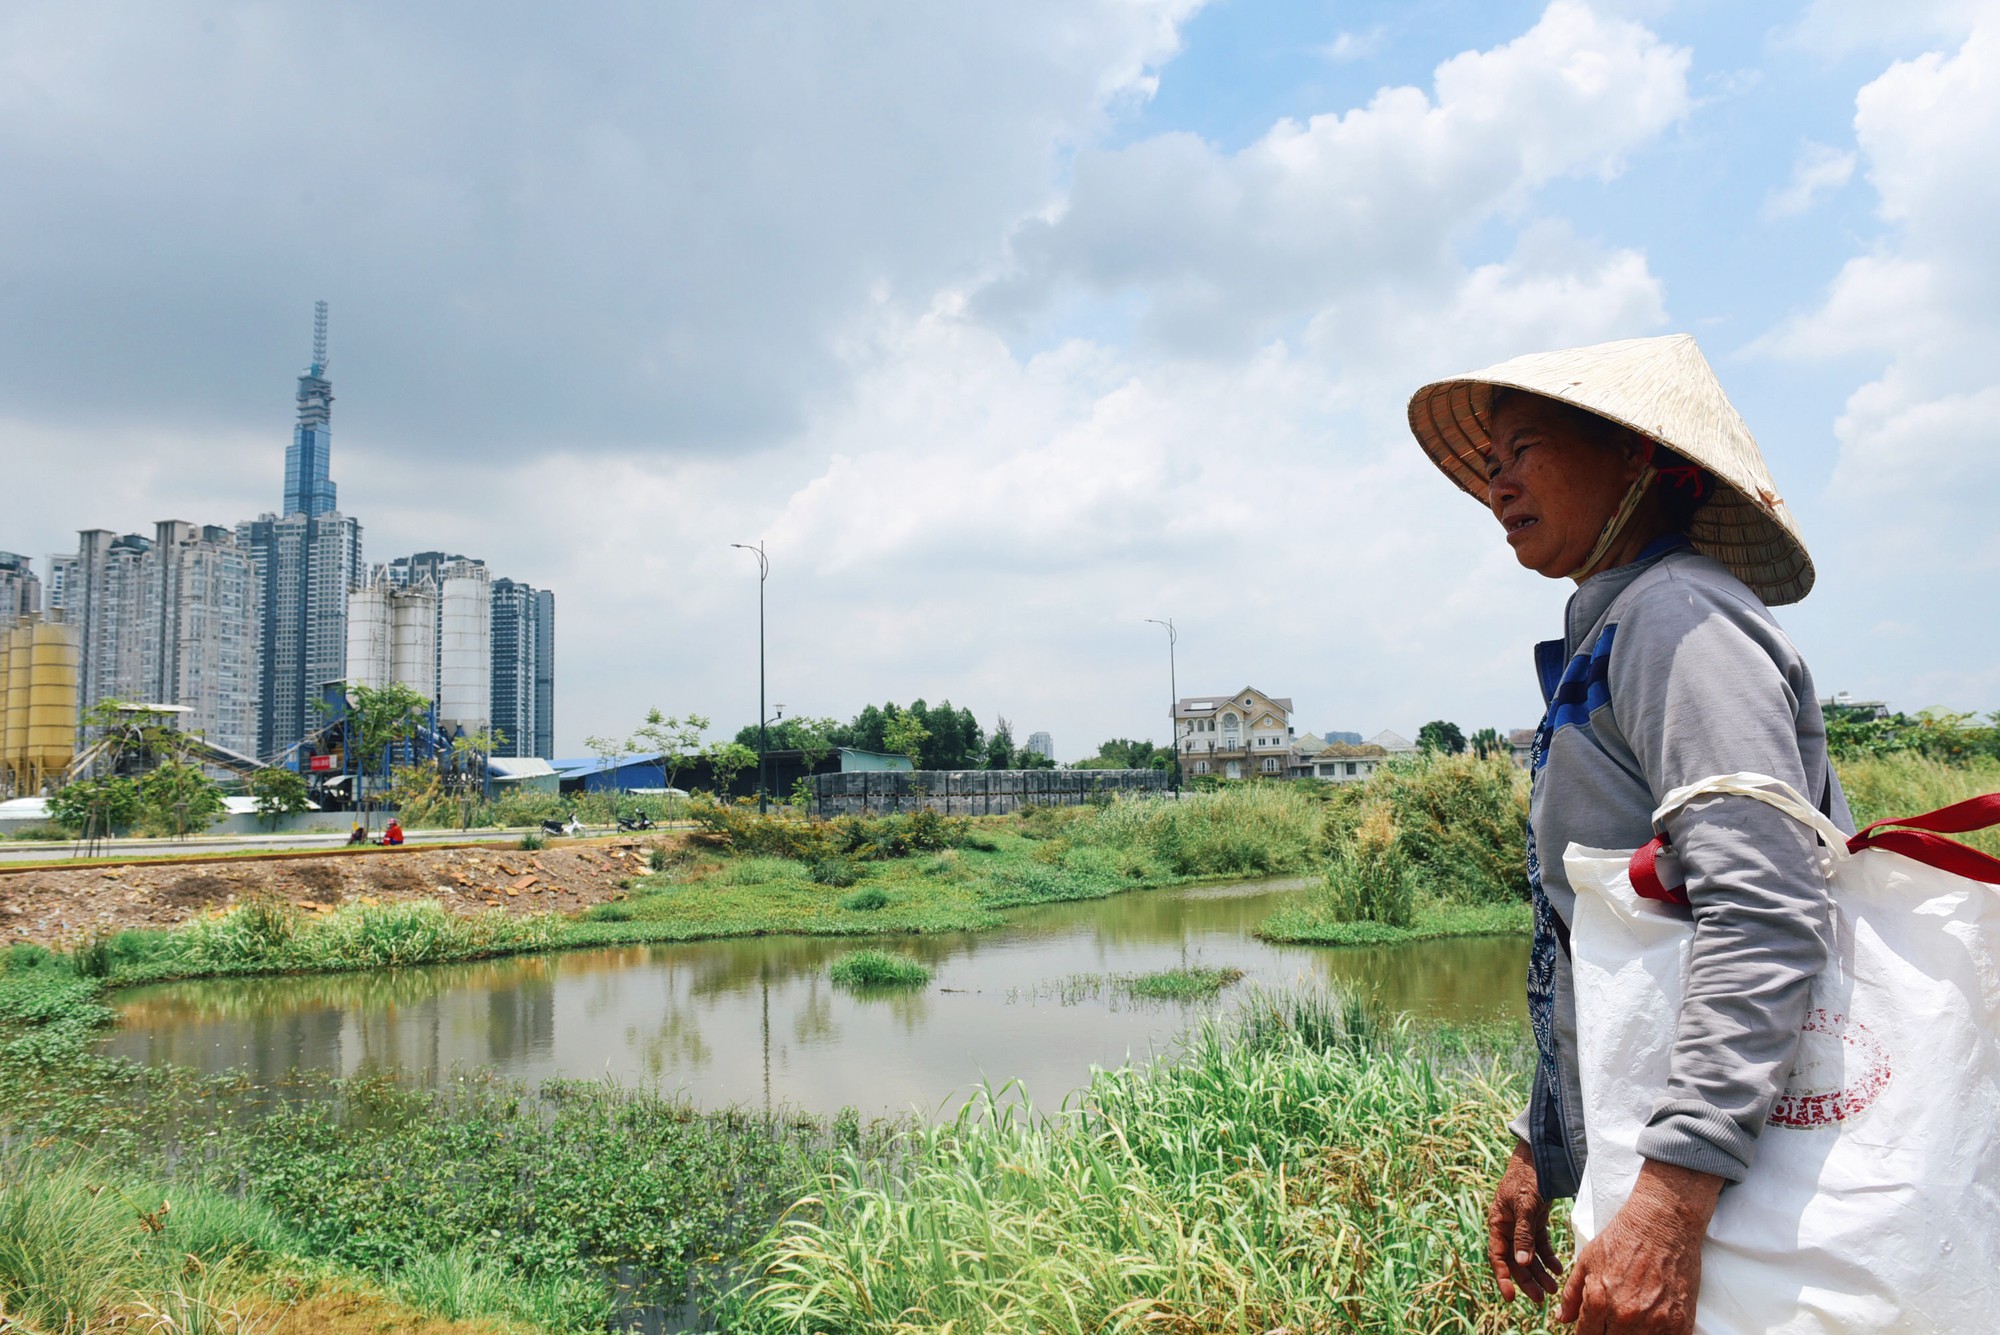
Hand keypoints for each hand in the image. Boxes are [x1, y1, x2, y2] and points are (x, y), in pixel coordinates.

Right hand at [1487, 1140, 1561, 1302]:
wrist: (1540, 1155)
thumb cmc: (1528, 1177)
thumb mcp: (1525, 1205)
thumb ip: (1523, 1235)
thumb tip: (1521, 1262)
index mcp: (1498, 1222)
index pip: (1498, 1256)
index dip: (1504, 1277)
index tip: (1510, 1298)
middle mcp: (1508, 1226)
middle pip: (1516, 1260)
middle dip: (1527, 1280)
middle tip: (1540, 1299)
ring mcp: (1522, 1224)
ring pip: (1529, 1255)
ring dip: (1540, 1272)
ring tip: (1553, 1289)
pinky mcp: (1536, 1220)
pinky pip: (1541, 1245)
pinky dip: (1548, 1257)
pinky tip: (1559, 1268)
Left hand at [1559, 1160, 1722, 1333]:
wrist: (1663, 1224)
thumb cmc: (1623, 1239)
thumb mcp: (1587, 1261)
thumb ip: (1572, 1294)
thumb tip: (1562, 1319)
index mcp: (1600, 1302)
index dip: (1586, 1334)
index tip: (1592, 1329)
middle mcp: (1626, 1317)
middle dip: (1607, 1334)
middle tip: (1611, 1322)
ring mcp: (1656, 1323)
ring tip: (1630, 1322)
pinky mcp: (1680, 1323)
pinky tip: (1651, 1326)